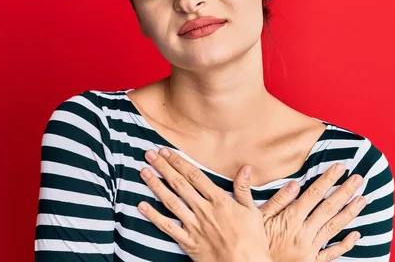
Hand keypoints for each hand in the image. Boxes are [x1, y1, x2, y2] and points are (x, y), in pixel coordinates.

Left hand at [137, 148, 272, 261]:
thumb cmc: (253, 241)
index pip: (194, 176)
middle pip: (179, 184)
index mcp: (219, 201)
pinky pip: (168, 227)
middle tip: (149, 154)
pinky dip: (153, 216)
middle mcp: (204, 210)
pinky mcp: (188, 242)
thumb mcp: (253, 212)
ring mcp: (194, 226)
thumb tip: (245, 167)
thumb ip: (244, 188)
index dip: (179, 162)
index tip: (167, 151)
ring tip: (143, 172)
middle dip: (163, 167)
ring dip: (155, 186)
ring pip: (171, 202)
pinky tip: (142, 206)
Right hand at [255, 163, 365, 261]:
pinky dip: (346, 244)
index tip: (339, 167)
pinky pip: (332, 253)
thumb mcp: (258, 218)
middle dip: (344, 192)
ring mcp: (310, 249)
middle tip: (358, 179)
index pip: (313, 195)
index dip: (327, 180)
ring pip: (333, 228)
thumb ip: (276, 201)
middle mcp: (303, 233)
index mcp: (290, 220)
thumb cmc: (256, 241)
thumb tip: (294, 184)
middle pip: (328, 209)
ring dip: (350, 213)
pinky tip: (356, 234)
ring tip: (363, 199)